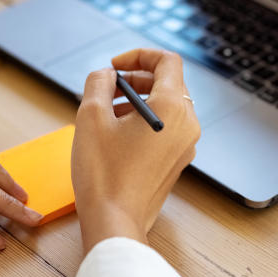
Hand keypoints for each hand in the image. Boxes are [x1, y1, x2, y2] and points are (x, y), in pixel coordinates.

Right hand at [71, 49, 200, 253]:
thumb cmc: (103, 173)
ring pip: (167, 106)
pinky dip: (145, 121)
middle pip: (169, 83)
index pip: (167, 61)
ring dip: (139, 100)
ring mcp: (186, 146)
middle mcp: (187, 125)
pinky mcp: (177, 162)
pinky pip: (167, 129)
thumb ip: (98, 82)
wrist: (114, 221)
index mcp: (172, 108)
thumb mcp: (90, 116)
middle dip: (137, 78)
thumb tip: (106, 74)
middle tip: (109, 86)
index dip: (139, 55)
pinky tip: (117, 134)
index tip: (115, 66)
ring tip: (107, 112)